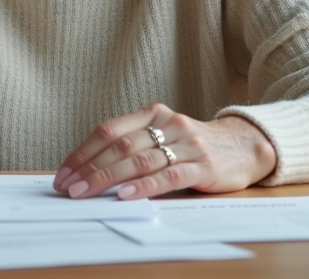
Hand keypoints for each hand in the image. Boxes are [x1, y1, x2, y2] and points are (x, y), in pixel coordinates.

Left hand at [52, 103, 276, 200]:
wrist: (245, 146)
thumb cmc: (193, 145)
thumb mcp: (163, 136)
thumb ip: (134, 147)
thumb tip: (88, 172)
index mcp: (153, 113)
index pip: (108, 130)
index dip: (82, 152)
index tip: (63, 174)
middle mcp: (168, 124)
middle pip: (120, 146)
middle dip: (89, 168)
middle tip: (69, 187)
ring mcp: (187, 143)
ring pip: (140, 160)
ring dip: (108, 178)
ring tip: (86, 192)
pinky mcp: (203, 165)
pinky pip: (168, 175)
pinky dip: (143, 186)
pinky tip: (125, 195)